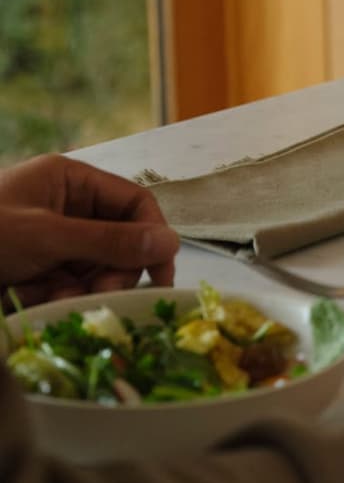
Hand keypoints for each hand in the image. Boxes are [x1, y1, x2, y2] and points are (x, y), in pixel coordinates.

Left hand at [0, 154, 179, 306]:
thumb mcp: (46, 238)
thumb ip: (110, 241)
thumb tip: (171, 243)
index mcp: (70, 180)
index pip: (134, 202)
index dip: (152, 235)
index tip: (160, 273)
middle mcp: (65, 206)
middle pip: (118, 240)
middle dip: (112, 270)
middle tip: (101, 296)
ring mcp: (49, 240)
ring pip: (94, 269)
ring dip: (81, 290)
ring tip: (53, 301)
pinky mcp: (34, 270)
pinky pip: (66, 286)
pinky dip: (57, 299)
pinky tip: (33, 302)